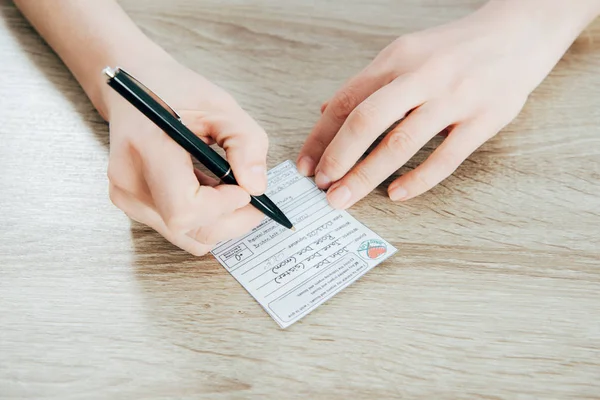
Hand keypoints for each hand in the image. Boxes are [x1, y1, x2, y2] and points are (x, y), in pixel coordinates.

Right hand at [105, 58, 267, 255]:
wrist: (135, 87)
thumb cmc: (174, 91)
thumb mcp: (221, 106)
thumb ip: (247, 143)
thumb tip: (256, 187)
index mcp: (147, 147)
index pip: (185, 207)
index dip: (223, 206)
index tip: (244, 189)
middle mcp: (130, 180)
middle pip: (187, 229)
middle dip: (230, 221)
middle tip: (253, 200)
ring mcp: (127, 197)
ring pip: (185, 236)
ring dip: (218, 220)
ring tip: (228, 189)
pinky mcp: (131, 205)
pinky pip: (177, 229)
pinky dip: (202, 218)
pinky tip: (209, 191)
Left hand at [297, 0, 593, 208]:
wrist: (519, 33)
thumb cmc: (455, 49)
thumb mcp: (407, 52)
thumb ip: (369, 84)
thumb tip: (328, 112)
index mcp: (397, 58)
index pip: (347, 101)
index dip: (320, 137)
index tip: (306, 165)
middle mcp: (422, 75)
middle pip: (367, 121)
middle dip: (338, 159)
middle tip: (322, 188)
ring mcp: (455, 98)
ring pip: (401, 143)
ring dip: (367, 175)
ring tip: (345, 197)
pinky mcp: (484, 119)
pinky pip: (445, 157)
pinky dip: (417, 180)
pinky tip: (396, 194)